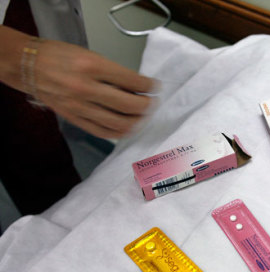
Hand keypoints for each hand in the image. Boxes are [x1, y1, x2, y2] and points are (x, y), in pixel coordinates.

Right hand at [33, 39, 158, 138]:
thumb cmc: (59, 56)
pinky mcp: (75, 119)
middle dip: (147, 106)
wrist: (28, 66)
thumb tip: (137, 87)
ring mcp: (80, 107)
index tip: (155, 87)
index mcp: (92, 67)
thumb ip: (113, 72)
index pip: (131, 81)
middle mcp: (86, 88)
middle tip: (152, 103)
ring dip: (137, 122)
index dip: (149, 86)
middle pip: (129, 106)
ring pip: (119, 123)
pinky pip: (103, 132)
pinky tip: (127, 128)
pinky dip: (119, 132)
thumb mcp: (90, 54)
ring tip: (143, 117)